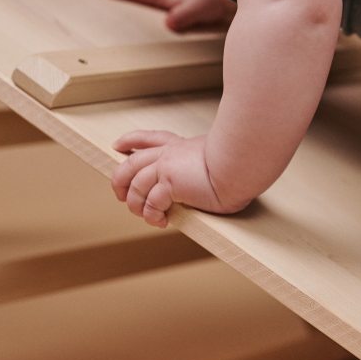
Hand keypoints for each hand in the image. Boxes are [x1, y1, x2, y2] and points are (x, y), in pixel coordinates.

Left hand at [111, 130, 242, 227]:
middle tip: (121, 195)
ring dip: (136, 205)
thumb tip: (213, 179)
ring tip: (148, 217)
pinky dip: (152, 215)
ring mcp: (167, 167)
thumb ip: (207, 165)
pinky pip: (151, 203)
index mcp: (180, 146)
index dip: (131, 141)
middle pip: (131, 163)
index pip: (150, 139)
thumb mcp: (218, 156)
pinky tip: (161, 221)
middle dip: (120, 180)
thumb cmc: (239, 162)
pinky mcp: (170, 183)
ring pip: (136, 186)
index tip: (118, 145)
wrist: (242, 164)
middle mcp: (169, 154)